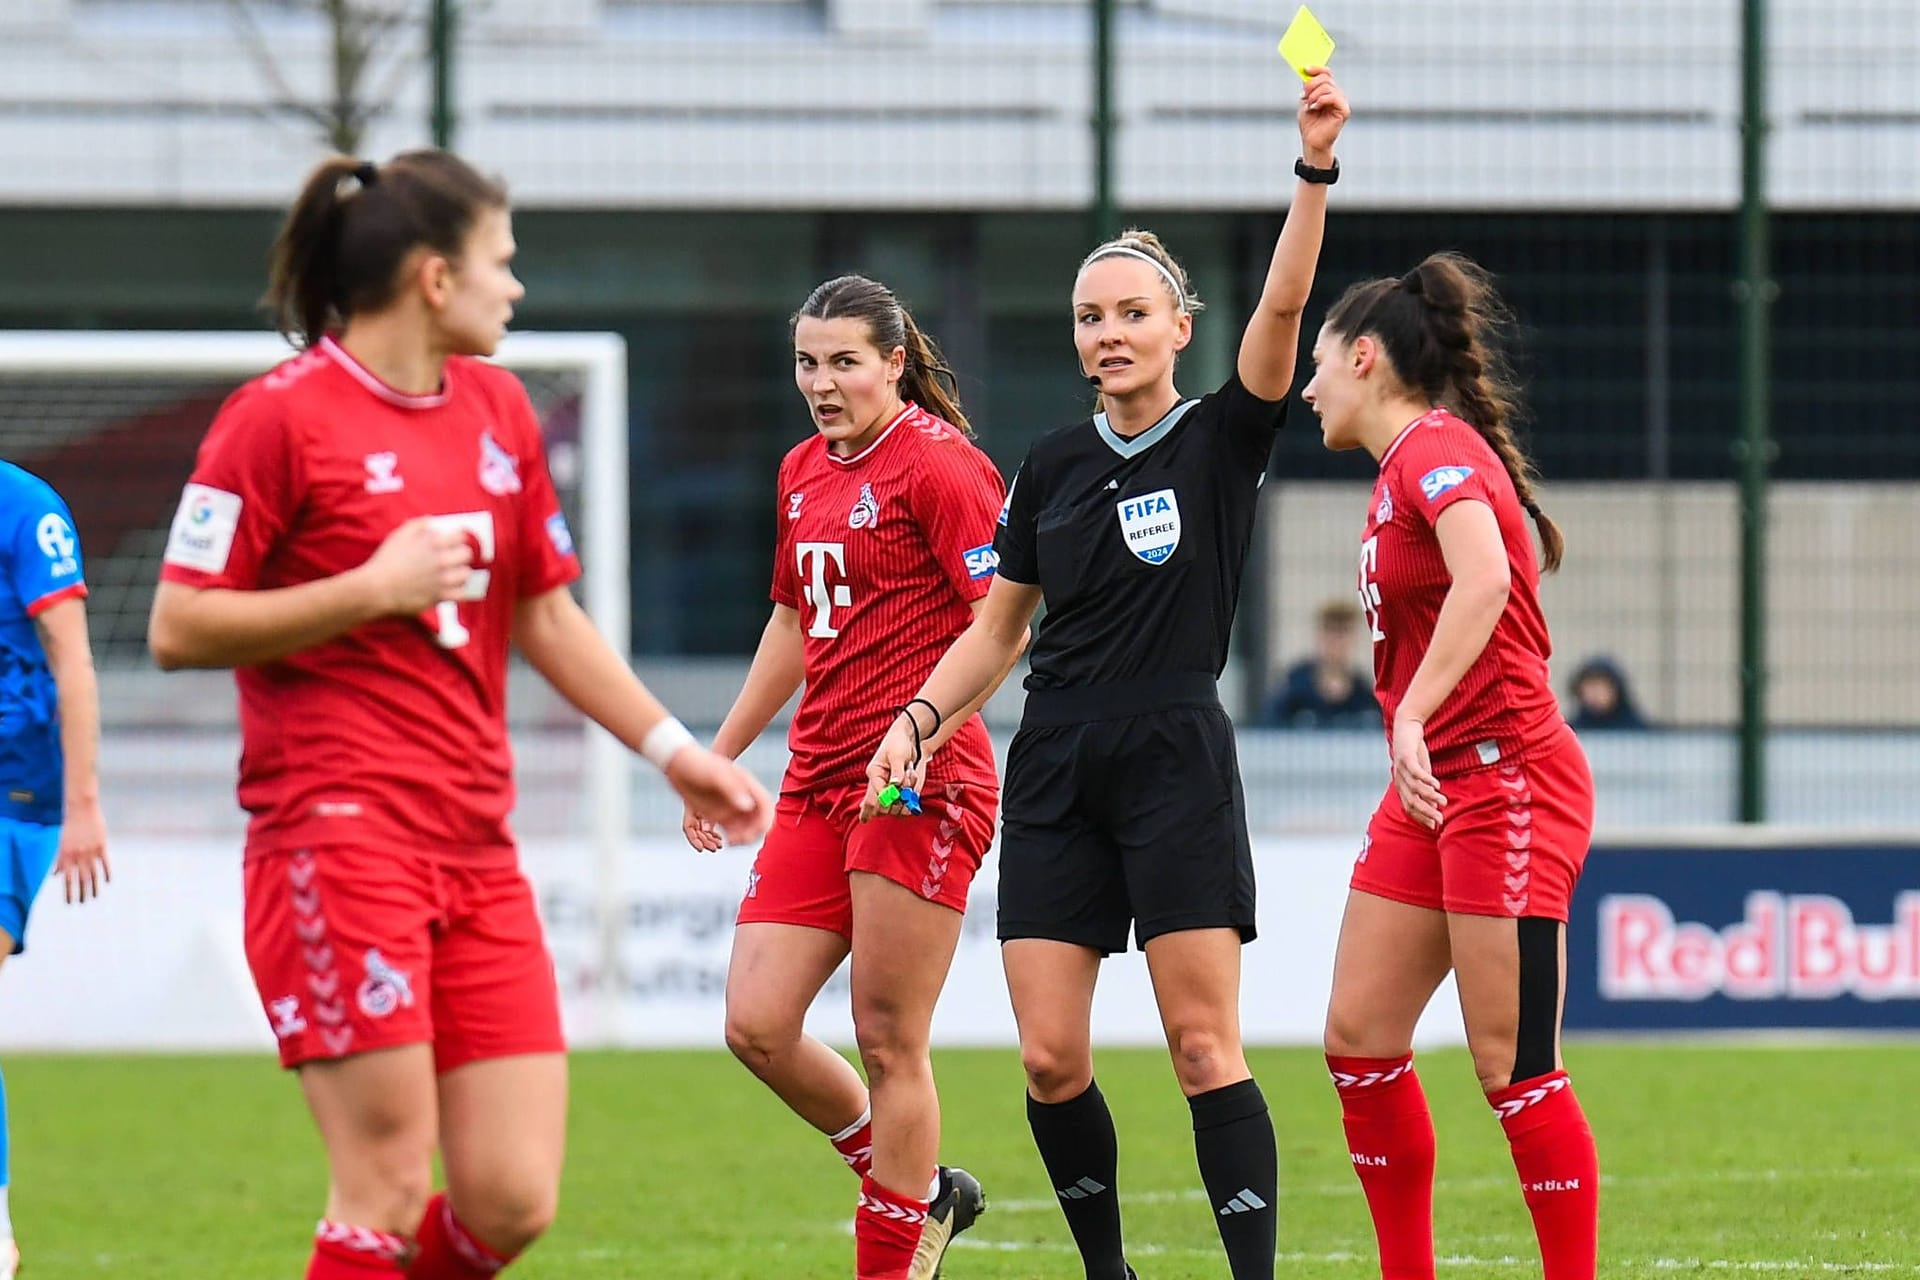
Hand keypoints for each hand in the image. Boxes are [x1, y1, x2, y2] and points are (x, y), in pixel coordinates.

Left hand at [55, 796, 109, 903]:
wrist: (81, 809)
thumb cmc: (70, 827)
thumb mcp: (62, 844)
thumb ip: (60, 860)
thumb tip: (55, 875)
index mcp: (66, 856)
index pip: (67, 880)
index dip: (68, 892)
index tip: (70, 903)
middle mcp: (78, 856)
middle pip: (81, 880)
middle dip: (82, 893)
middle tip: (84, 903)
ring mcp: (90, 851)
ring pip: (93, 874)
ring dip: (94, 887)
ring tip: (95, 896)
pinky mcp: (101, 846)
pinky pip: (105, 863)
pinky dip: (107, 872)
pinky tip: (108, 881)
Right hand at [360, 517, 471, 615]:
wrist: (377, 588)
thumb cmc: (385, 561)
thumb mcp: (398, 536)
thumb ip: (416, 525)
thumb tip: (430, 520)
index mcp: (432, 544)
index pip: (460, 536)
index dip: (459, 538)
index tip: (456, 541)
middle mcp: (441, 560)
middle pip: (467, 554)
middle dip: (462, 554)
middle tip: (456, 557)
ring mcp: (442, 579)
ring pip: (466, 574)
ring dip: (461, 572)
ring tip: (455, 573)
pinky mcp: (440, 596)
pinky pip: (461, 594)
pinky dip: (459, 591)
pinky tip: (453, 588)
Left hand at [665, 747, 773, 845]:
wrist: (678, 764)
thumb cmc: (698, 763)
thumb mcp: (716, 774)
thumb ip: (733, 789)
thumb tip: (748, 807)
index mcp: (747, 785)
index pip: (765, 805)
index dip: (765, 820)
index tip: (758, 831)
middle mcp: (741, 798)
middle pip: (757, 821)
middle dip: (752, 833)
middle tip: (739, 840)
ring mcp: (729, 808)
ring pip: (744, 829)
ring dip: (741, 838)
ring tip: (729, 842)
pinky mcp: (717, 815)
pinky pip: (728, 832)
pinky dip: (727, 839)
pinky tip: (719, 841)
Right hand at [859, 714, 928, 821]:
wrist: (909, 739)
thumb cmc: (898, 743)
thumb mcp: (897, 755)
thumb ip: (897, 771)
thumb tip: (895, 785)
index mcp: (874, 774)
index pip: (874, 796)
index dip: (887, 799)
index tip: (898, 795)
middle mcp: (880, 785)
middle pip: (882, 808)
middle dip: (897, 801)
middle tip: (906, 787)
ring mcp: (891, 790)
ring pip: (895, 808)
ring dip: (906, 798)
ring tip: (911, 774)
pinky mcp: (901, 792)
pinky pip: (905, 806)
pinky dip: (912, 800)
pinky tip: (914, 785)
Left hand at [1297, 67, 1349, 160]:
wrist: (1312, 141)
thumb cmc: (1309, 124)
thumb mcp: (1305, 101)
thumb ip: (1308, 88)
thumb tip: (1306, 73)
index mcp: (1328, 91)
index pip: (1326, 73)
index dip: (1317, 69)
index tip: (1305, 69)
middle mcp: (1337, 94)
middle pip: (1326, 78)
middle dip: (1311, 84)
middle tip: (1303, 95)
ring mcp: (1341, 102)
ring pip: (1328, 87)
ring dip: (1314, 94)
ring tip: (1309, 105)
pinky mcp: (1344, 110)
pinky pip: (1333, 97)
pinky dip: (1321, 100)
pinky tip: (1315, 107)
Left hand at [1391, 714, 1445, 829]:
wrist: (1406, 729)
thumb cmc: (1415, 754)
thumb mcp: (1421, 774)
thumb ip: (1425, 789)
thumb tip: (1434, 807)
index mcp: (1402, 787)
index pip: (1409, 808)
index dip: (1421, 818)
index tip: (1434, 827)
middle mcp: (1399, 780)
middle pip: (1412, 802)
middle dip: (1426, 813)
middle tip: (1440, 819)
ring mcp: (1401, 769)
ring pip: (1415, 789)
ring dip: (1430, 797)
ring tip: (1443, 801)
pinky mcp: (1406, 757)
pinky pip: (1415, 772)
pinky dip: (1426, 780)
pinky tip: (1437, 785)